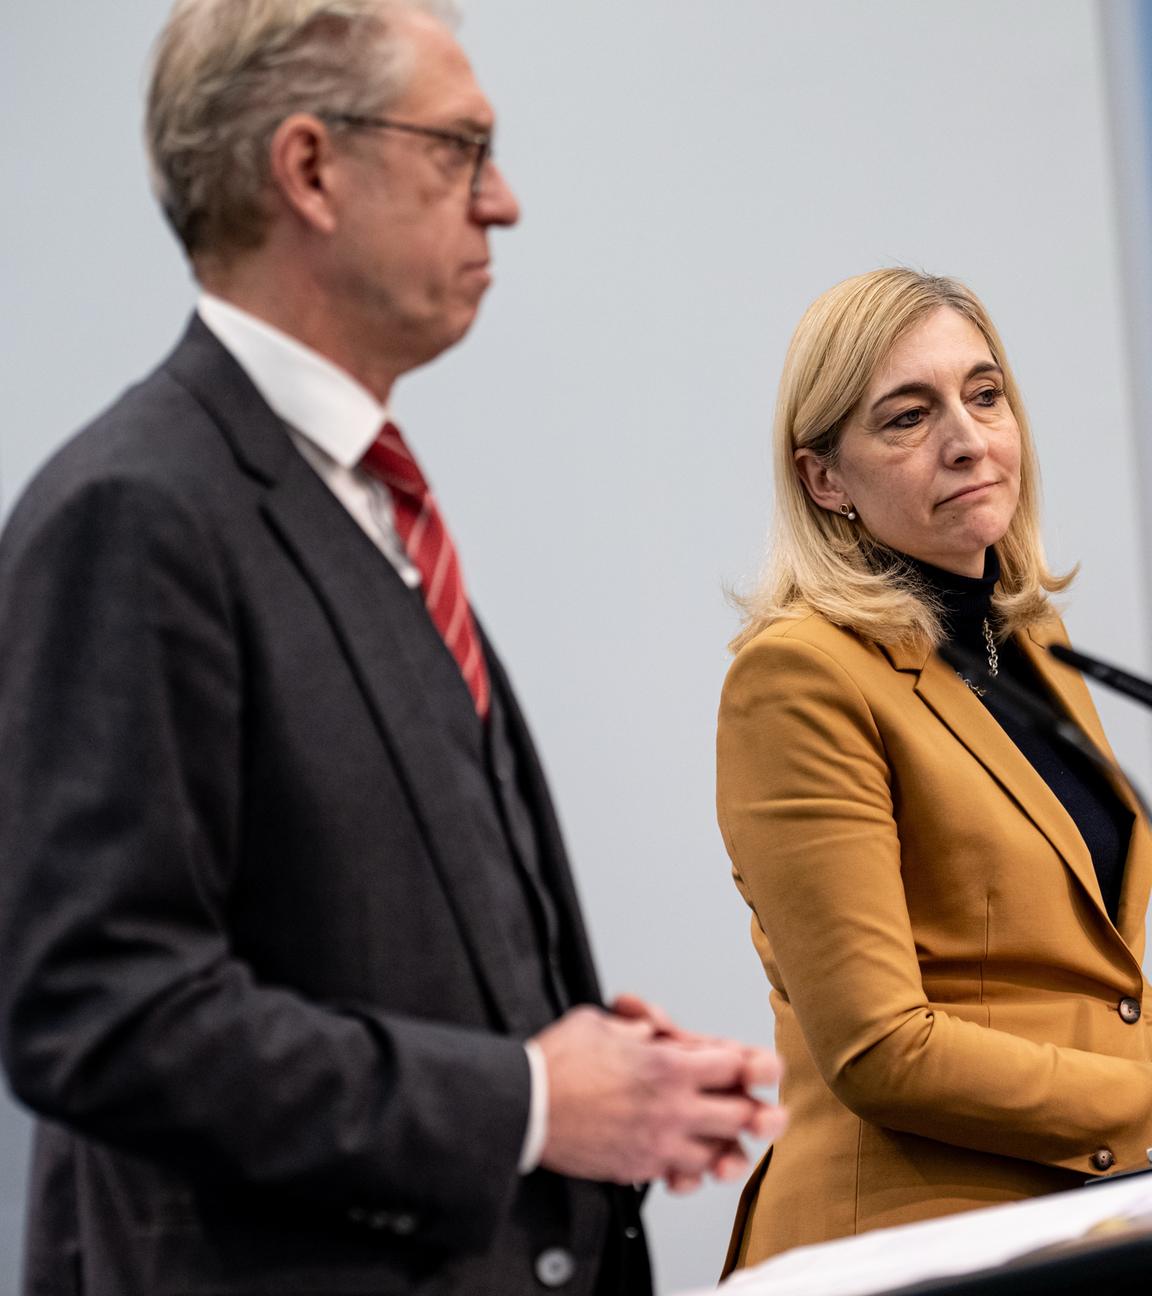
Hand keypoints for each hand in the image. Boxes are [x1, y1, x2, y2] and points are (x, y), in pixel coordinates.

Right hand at [531, 1004, 786, 1188]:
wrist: (523, 1107)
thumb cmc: (557, 1062)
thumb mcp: (604, 1024)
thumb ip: (640, 1030)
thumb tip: (654, 1033)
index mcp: (668, 1067)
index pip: (735, 1066)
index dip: (747, 1062)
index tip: (747, 1064)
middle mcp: (672, 1109)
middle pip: (741, 1115)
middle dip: (750, 1108)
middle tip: (751, 1104)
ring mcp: (657, 1144)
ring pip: (718, 1154)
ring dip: (722, 1141)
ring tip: (716, 1130)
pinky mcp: (639, 1169)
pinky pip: (681, 1173)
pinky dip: (689, 1166)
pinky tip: (682, 1153)